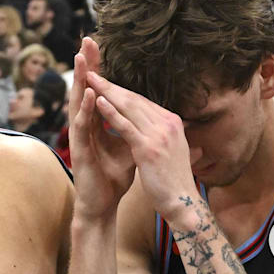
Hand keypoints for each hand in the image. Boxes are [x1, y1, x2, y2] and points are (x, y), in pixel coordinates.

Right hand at [68, 38, 137, 219]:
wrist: (102, 205)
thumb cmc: (112, 178)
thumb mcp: (129, 149)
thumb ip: (135, 132)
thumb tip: (154, 120)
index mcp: (96, 124)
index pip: (98, 91)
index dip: (99, 70)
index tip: (100, 48)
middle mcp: (85, 127)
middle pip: (85, 90)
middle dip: (87, 66)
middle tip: (87, 41)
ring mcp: (80, 138)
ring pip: (78, 104)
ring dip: (80, 80)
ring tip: (81, 58)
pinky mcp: (79, 151)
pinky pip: (82, 126)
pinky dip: (86, 109)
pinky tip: (90, 94)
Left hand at [83, 69, 201, 222]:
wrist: (182, 203)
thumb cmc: (173, 180)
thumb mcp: (171, 150)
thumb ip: (162, 134)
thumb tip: (154, 125)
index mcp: (172, 123)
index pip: (142, 101)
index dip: (121, 90)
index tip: (104, 82)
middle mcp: (168, 124)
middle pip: (135, 99)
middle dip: (112, 84)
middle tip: (93, 71)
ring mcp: (159, 135)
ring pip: (129, 107)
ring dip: (107, 91)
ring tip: (90, 79)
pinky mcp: (148, 148)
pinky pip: (126, 126)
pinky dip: (111, 112)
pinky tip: (97, 102)